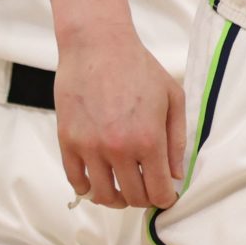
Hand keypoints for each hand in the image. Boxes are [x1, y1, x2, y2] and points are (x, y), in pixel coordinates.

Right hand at [55, 18, 185, 209]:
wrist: (98, 45)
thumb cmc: (138, 67)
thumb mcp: (172, 98)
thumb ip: (177, 140)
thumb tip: (176, 175)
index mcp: (148, 139)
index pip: (159, 191)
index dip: (166, 198)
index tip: (166, 195)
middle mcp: (119, 149)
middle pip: (132, 198)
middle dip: (143, 199)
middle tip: (146, 189)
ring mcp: (90, 147)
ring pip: (103, 196)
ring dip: (115, 199)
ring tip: (122, 190)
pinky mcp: (68, 142)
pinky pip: (75, 181)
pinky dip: (88, 189)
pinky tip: (98, 182)